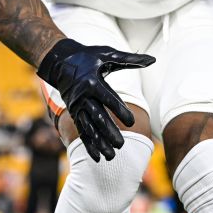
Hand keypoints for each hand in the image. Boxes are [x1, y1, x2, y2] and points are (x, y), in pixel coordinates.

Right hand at [37, 38, 154, 161]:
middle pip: (98, 117)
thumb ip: (130, 60)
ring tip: (111, 156)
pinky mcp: (74, 113)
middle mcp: (83, 96)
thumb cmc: (88, 56)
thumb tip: (152, 59)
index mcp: (93, 82)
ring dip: (99, 143)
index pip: (108, 99)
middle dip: (109, 132)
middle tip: (121, 145)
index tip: (132, 122)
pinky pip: (81, 130)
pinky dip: (88, 144)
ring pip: (89, 127)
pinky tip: (97, 157)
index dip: (120, 111)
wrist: (59, 61)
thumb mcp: (108, 54)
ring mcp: (77, 106)